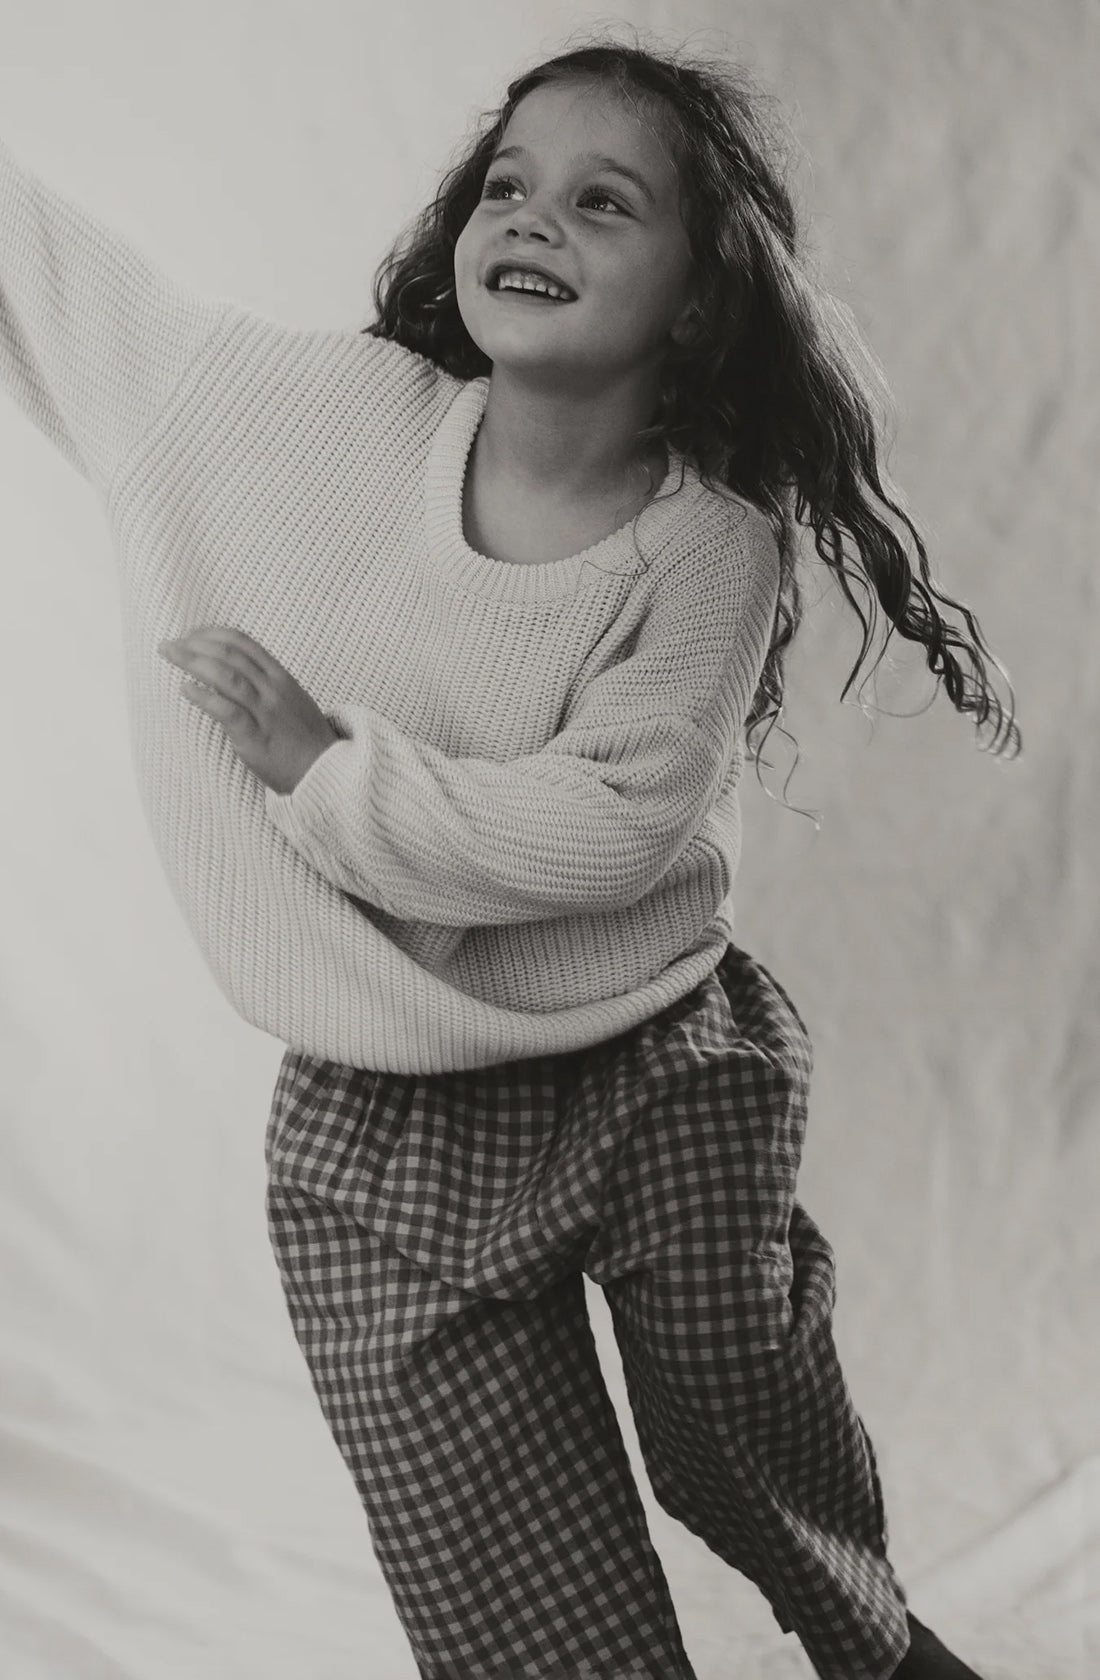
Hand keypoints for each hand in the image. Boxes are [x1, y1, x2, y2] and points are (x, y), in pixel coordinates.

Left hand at [159, 626, 339, 794]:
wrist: (327, 772)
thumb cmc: (306, 740)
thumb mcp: (293, 700)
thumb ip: (268, 684)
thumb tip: (237, 672)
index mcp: (281, 677)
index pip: (243, 643)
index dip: (212, 634)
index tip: (191, 634)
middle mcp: (273, 689)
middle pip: (229, 655)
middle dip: (194, 644)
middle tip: (169, 644)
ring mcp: (265, 712)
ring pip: (226, 676)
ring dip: (193, 661)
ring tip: (170, 655)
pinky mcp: (256, 737)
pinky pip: (227, 711)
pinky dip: (204, 696)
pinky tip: (185, 689)